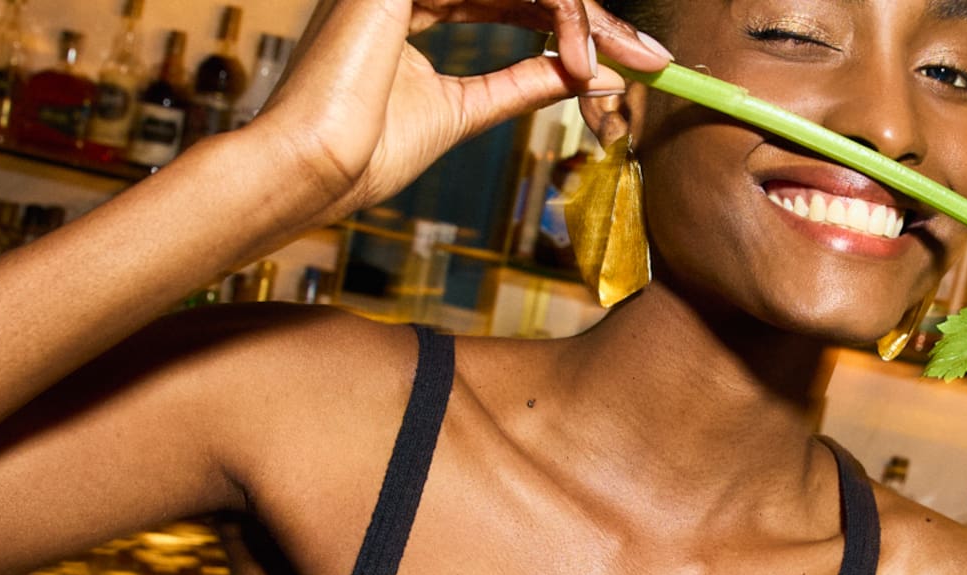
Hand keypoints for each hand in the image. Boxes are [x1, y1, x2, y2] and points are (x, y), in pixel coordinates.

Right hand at [255, 0, 670, 219]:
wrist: (315, 167)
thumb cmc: (365, 152)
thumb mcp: (464, 111)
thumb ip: (522, 83)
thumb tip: (588, 72)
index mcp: (411, 3)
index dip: (574, 26)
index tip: (633, 65)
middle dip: (598, 19)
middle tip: (651, 61)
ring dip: (585, 17)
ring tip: (615, 66)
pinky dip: (557, 12)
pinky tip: (577, 57)